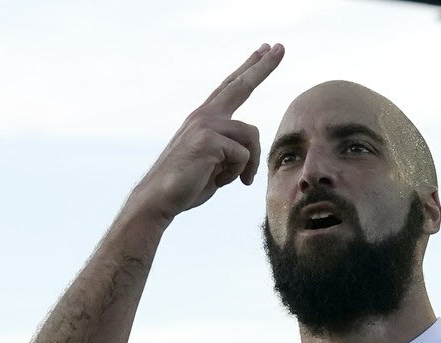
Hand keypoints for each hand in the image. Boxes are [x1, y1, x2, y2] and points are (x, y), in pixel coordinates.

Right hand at [127, 43, 284, 222]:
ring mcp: (205, 124)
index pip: (232, 87)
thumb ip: (231, 149)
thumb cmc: (187, 185)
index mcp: (206, 118)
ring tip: (228, 178)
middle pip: (241, 84)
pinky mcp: (209, 138)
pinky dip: (237, 174)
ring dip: (248, 165)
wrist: (159, 198)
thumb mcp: (215, 163)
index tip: (266, 50)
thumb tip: (248, 150)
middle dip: (263, 66)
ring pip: (252, 135)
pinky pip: (244, 156)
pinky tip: (215, 178)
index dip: (250, 68)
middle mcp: (205, 115)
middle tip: (280, 46)